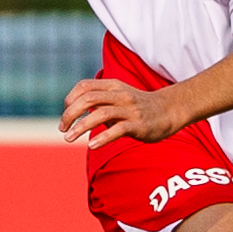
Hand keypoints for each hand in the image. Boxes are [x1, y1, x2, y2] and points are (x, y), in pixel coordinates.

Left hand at [61, 75, 177, 148]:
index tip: (65, 114)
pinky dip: (102, 137)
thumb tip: (76, 115)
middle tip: (62, 129)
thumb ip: (99, 102)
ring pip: (100, 114)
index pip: (84, 86)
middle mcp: (120, 95)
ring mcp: (130, 110)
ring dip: (81, 127)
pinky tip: (91, 145)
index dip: (70, 99)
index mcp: (113, 86)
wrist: (170, 110)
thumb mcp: (118, 97)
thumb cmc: (139, 106)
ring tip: (68, 138)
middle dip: (70, 114)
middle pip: (88, 99)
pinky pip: (118, 130)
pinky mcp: (139, 125)